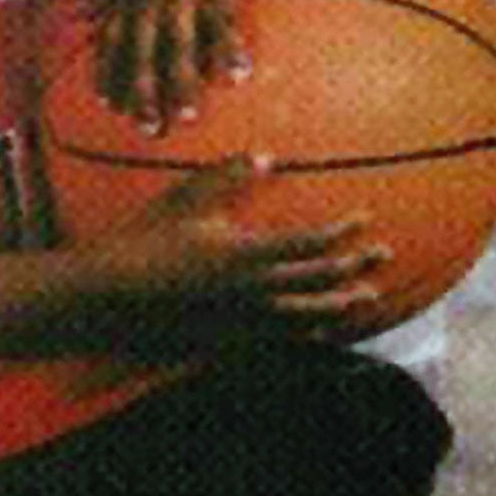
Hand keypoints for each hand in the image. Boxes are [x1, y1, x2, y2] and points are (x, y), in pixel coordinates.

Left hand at [95, 0, 249, 133]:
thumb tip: (78, 16)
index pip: (113, 42)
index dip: (111, 74)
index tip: (111, 110)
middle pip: (142, 51)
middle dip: (143, 92)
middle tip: (149, 131)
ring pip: (178, 42)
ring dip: (182, 81)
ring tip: (188, 117)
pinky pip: (221, 18)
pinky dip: (228, 47)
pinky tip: (239, 75)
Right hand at [104, 157, 390, 349]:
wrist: (110, 296)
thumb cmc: (144, 242)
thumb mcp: (185, 201)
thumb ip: (226, 177)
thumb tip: (265, 157)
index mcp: (247, 252)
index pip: (310, 241)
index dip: (343, 230)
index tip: (366, 217)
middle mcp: (254, 290)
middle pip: (319, 279)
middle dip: (355, 265)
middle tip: (384, 256)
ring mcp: (243, 320)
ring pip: (307, 314)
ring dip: (340, 304)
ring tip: (365, 298)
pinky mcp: (228, 339)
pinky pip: (279, 338)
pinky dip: (306, 333)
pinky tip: (319, 332)